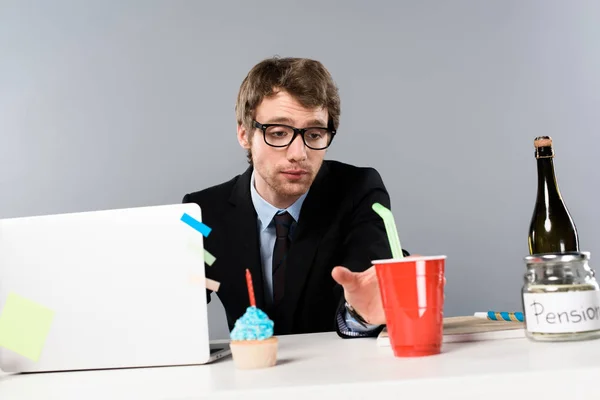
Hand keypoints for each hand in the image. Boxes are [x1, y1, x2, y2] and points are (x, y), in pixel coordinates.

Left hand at [332, 257, 446, 325]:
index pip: (407, 262)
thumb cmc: (359, 291)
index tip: (421, 261)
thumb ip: (346, 277)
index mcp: (390, 270)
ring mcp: (404, 296)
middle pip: (420, 277)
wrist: (360, 309)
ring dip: (431, 294)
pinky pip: (420, 308)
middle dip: (430, 278)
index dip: (417, 261)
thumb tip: (336, 271)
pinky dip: (427, 309)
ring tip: (436, 298)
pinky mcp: (405, 310)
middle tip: (434, 282)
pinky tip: (431, 311)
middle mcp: (400, 282)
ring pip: (423, 292)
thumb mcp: (352, 284)